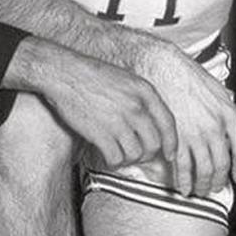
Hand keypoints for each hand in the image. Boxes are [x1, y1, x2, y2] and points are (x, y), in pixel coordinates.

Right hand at [6, 36, 176, 167]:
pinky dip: (113, 162)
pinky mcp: (100, 133)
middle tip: (139, 156)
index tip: (170, 154)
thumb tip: (149, 123)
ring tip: (121, 155)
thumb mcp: (125, 79)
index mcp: (144, 91)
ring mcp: (118, 121)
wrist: (64, 73)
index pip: (168, 123)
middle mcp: (135, 107)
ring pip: (136, 154)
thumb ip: (140, 98)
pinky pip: (115, 158)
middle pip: (154, 143)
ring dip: (129, 159)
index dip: (171, 143)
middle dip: (148, 155)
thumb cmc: (91, 74)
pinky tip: (108, 156)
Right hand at [130, 38, 235, 197]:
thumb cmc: (186, 74)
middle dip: (218, 181)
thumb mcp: (215, 89)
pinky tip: (183, 188)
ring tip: (200, 191)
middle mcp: (215, 127)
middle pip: (222, 164)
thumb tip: (226, 127)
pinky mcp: (176, 139)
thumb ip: (223, 110)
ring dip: (202, 185)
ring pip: (204, 170)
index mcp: (227, 114)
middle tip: (215, 188)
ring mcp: (195, 134)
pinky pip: (183, 168)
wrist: (162, 66)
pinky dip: (184, 182)